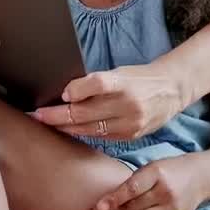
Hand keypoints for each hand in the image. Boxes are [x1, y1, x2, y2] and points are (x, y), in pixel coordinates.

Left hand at [32, 65, 182, 140]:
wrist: (172, 90)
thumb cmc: (140, 78)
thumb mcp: (120, 73)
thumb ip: (96, 83)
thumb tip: (66, 93)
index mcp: (124, 83)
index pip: (96, 84)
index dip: (76, 90)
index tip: (62, 93)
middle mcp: (127, 105)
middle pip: (86, 112)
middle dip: (57, 115)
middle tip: (37, 115)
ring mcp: (130, 123)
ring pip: (89, 129)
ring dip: (65, 127)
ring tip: (47, 123)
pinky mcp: (130, 136)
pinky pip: (100, 136)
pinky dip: (82, 132)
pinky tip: (68, 129)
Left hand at [93, 156, 202, 209]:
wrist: (200, 176)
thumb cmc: (169, 169)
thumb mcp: (151, 167)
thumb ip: (133, 182)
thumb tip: (108, 200)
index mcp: (157, 173)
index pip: (132, 188)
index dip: (113, 200)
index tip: (97, 208)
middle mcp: (166, 192)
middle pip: (136, 209)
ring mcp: (173, 209)